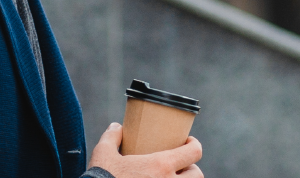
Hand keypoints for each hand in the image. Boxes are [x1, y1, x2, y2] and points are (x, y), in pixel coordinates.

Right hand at [88, 122, 202, 177]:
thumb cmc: (102, 176)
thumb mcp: (103, 152)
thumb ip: (112, 137)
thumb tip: (116, 127)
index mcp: (160, 165)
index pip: (193, 152)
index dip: (194, 145)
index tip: (188, 142)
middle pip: (197, 175)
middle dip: (191, 168)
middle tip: (180, 164)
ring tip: (171, 177)